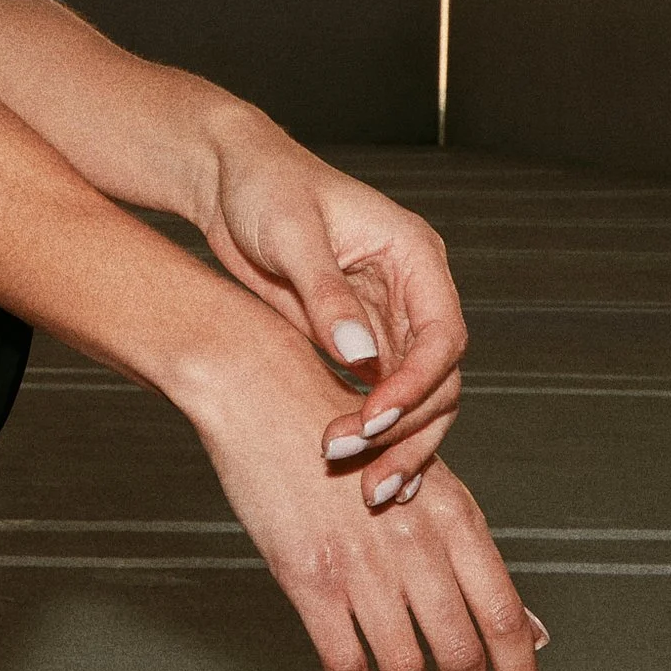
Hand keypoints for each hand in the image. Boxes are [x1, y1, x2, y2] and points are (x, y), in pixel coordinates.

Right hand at [188, 325, 546, 670]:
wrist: (267, 392)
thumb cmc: (352, 439)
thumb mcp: (429, 488)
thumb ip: (478, 562)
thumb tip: (533, 635)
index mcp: (454, 517)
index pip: (504, 618)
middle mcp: (415, 543)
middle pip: (461, 651)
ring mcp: (361, 562)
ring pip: (404, 664)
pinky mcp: (308, 576)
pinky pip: (345, 661)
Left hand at [196, 129, 464, 511]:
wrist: (228, 183)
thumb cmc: (263, 187)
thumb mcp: (291, 234)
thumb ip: (326, 295)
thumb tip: (359, 358)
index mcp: (413, 255)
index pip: (441, 335)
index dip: (416, 385)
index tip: (374, 420)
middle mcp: (412, 292)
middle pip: (440, 379)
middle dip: (407, 428)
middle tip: (357, 464)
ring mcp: (387, 321)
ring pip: (418, 400)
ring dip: (396, 444)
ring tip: (364, 487)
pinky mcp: (356, 343)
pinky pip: (383, 400)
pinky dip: (379, 438)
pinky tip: (368, 477)